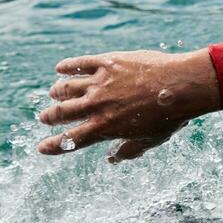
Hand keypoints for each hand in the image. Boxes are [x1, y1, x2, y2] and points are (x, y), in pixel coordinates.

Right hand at [37, 49, 219, 162]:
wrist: (181, 86)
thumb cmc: (169, 117)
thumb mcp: (151, 140)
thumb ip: (129, 150)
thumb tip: (113, 159)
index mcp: (105, 127)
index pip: (71, 140)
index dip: (53, 145)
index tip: (41, 148)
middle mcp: (96, 106)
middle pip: (62, 113)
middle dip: (49, 117)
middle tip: (43, 118)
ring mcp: (99, 83)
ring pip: (67, 87)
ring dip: (57, 92)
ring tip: (54, 93)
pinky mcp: (107, 63)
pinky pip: (80, 64)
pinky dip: (67, 67)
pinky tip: (60, 68)